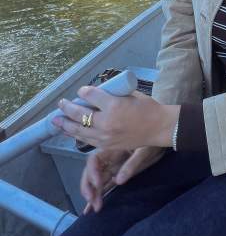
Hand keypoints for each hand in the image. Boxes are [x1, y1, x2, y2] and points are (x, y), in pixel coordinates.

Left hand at [52, 86, 178, 151]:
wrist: (159, 128)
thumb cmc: (148, 108)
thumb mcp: (131, 94)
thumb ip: (113, 94)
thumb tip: (97, 92)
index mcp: (114, 105)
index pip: (91, 95)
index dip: (84, 91)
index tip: (82, 90)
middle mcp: (106, 121)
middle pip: (80, 113)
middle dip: (68, 107)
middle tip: (61, 103)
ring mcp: (105, 135)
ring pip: (79, 129)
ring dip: (66, 124)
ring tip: (56, 119)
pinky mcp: (106, 145)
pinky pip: (86, 140)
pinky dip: (75, 134)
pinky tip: (69, 131)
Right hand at [81, 146, 165, 213]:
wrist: (161, 142)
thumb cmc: (152, 143)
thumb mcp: (144, 151)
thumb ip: (131, 164)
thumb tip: (118, 181)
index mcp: (112, 150)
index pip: (94, 160)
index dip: (91, 172)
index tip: (97, 184)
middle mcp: (109, 159)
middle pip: (92, 173)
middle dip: (89, 187)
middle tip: (93, 201)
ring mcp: (113, 168)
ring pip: (97, 182)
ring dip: (94, 194)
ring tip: (95, 209)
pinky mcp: (119, 175)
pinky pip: (106, 186)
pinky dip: (99, 195)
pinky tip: (91, 208)